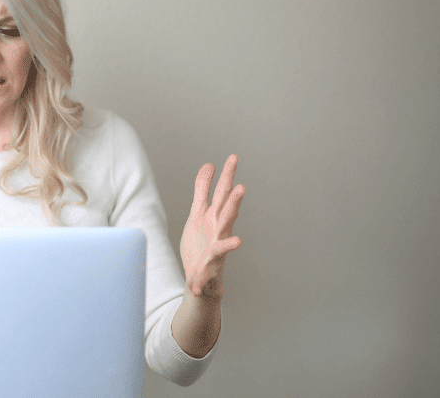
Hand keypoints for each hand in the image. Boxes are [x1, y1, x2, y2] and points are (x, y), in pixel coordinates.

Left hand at [179, 154, 245, 300]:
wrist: (200, 278)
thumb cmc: (201, 243)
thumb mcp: (198, 213)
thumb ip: (203, 190)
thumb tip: (209, 164)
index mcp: (214, 217)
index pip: (222, 193)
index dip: (227, 176)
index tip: (233, 157)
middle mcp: (219, 232)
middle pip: (227, 215)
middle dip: (234, 204)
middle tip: (241, 188)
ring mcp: (216, 251)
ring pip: (223, 245)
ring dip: (230, 243)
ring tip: (238, 243)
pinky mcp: (208, 269)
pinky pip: (207, 274)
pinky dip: (203, 279)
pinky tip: (198, 282)